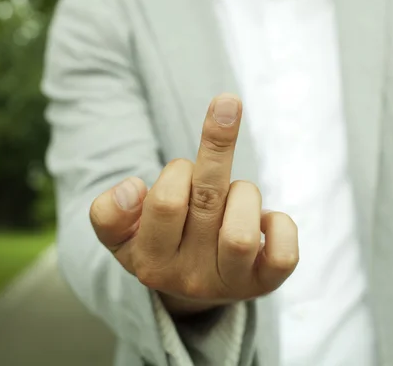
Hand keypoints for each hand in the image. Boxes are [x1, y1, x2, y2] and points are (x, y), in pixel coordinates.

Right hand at [89, 94, 298, 315]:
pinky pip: (284, 254)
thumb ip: (109, 212)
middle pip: (206, 198)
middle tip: (226, 105)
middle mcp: (188, 277)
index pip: (163, 201)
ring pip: (242, 229)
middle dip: (218, 144)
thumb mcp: (121, 234)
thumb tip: (132, 188)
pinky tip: (265, 221)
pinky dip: (280, 225)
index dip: (175, 171)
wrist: (193, 287)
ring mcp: (229, 283)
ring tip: (233, 197)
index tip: (178, 170)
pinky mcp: (265, 284)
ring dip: (243, 194)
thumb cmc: (161, 243)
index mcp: (150, 261)